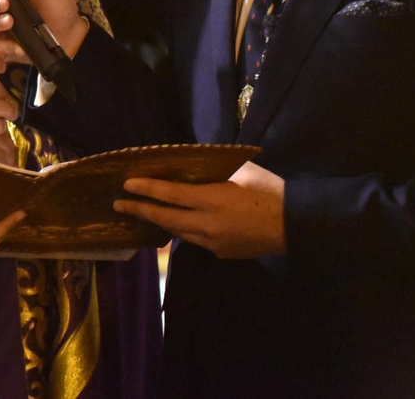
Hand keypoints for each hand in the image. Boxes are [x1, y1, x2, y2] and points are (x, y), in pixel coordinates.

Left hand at [114, 161, 285, 258]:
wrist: (296, 224)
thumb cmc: (269, 190)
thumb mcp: (241, 169)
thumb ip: (214, 168)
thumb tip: (193, 162)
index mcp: (213, 199)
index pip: (171, 194)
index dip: (147, 189)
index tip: (127, 185)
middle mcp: (208, 224)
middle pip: (166, 218)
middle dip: (140, 210)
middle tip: (119, 205)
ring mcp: (213, 242)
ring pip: (178, 232)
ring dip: (159, 222)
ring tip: (142, 213)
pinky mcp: (221, 253)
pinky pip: (194, 240)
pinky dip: (181, 230)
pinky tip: (175, 223)